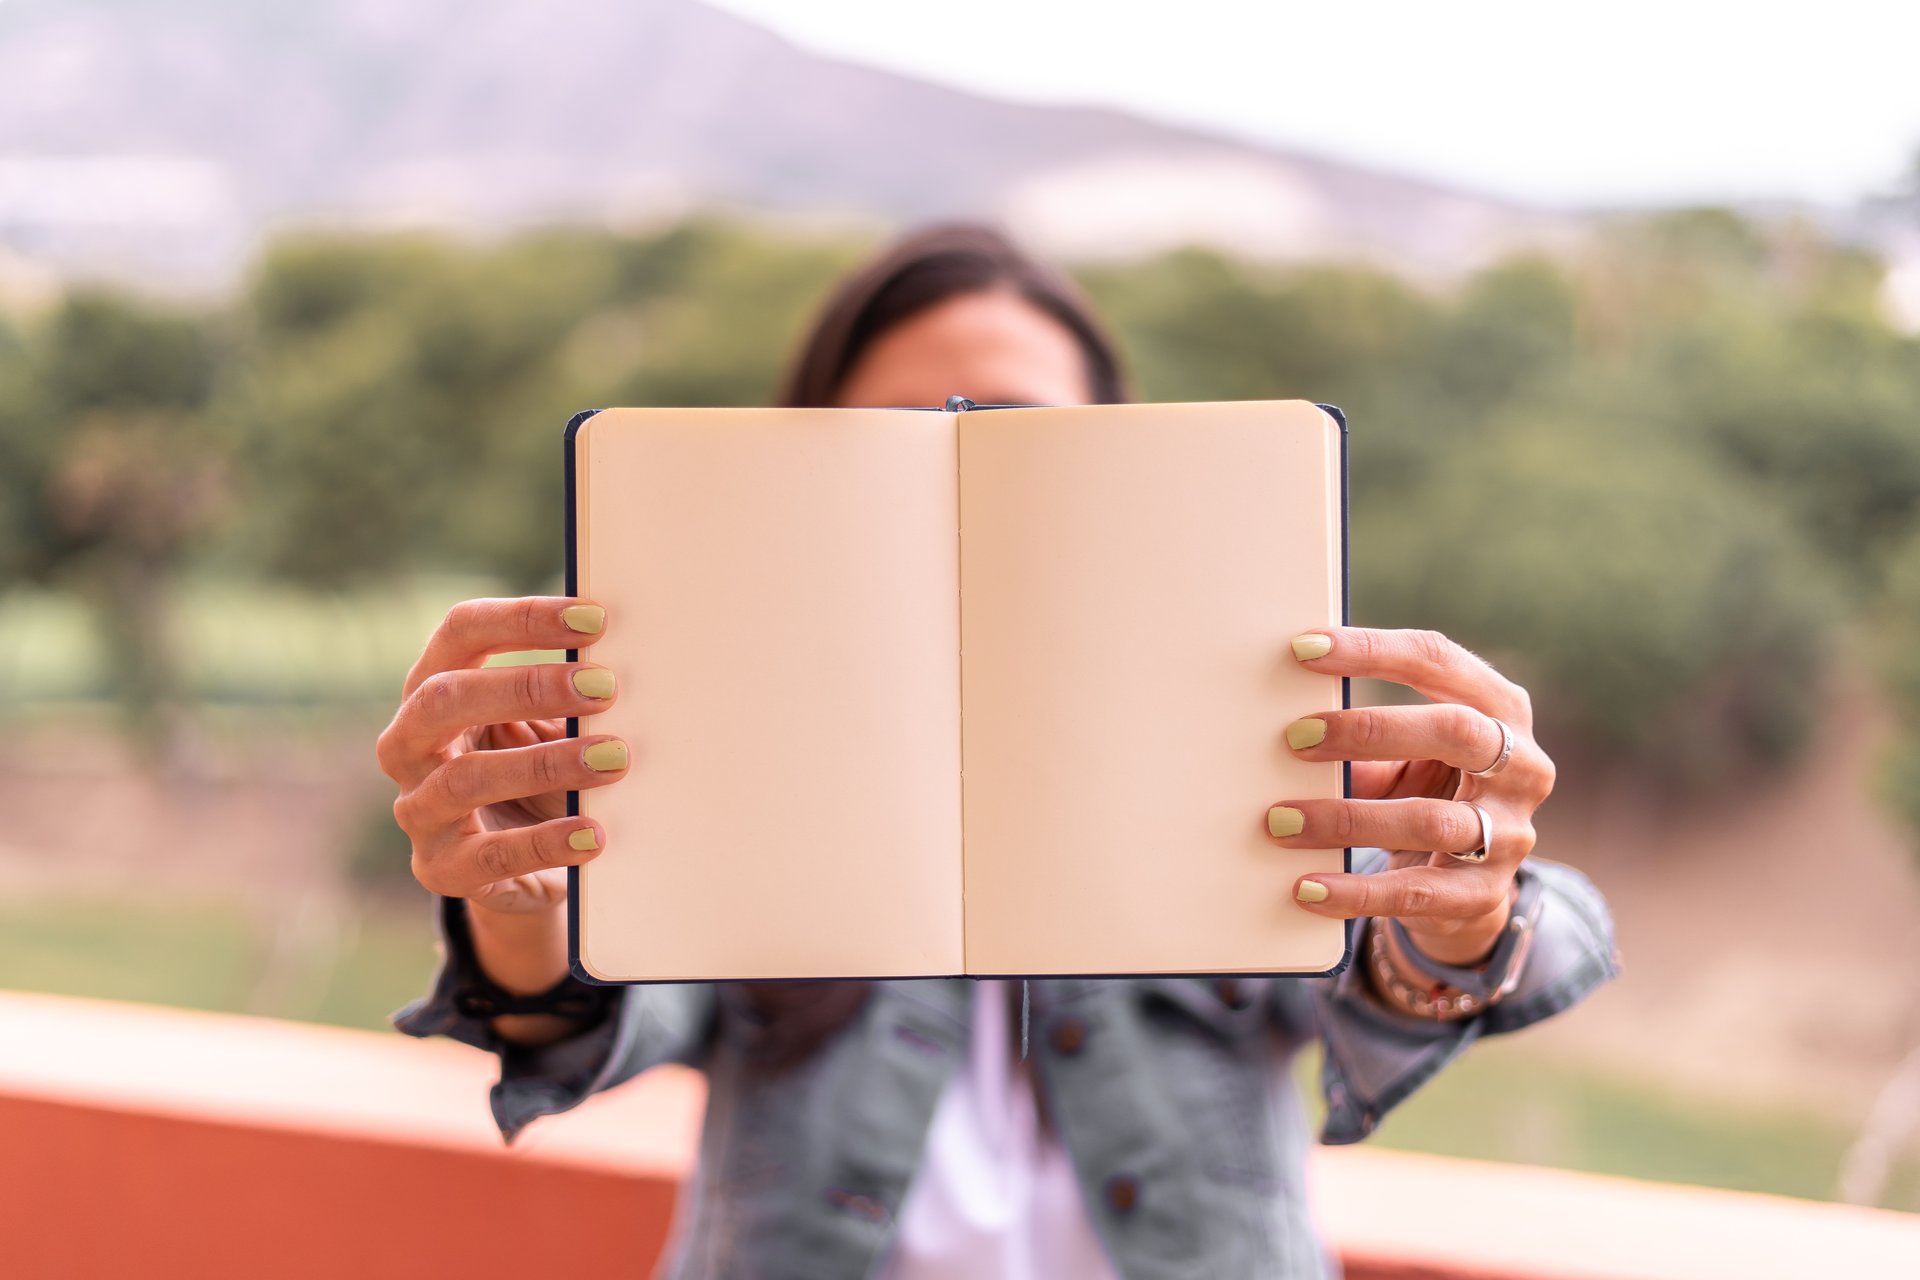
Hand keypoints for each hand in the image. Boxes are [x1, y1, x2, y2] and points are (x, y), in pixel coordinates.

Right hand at [375, 596, 629, 914]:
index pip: (461, 631)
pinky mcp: (441, 868)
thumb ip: (571, 695)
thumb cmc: (539, 773)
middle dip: (528, 687)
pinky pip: (489, 856)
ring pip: (466, 777)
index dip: (523, 618)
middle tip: (605, 688)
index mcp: (432, 686)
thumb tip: (638, 656)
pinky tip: (594, 833)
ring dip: (547, 764)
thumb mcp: (547, 726)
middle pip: (445, 697)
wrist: (525, 866)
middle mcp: (409, 743)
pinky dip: (546, 841)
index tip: (595, 620)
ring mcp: (418, 809)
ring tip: (614, 758)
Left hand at [1263, 627, 1554, 966]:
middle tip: (1294, 738)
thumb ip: (1363, 741)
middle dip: (1370, 730)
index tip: (1303, 648)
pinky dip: (1356, 891)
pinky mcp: (1484, 894)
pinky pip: (1416, 894)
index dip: (1372, 651)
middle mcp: (1521, 765)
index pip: (1438, 660)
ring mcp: (1511, 833)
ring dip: (1347, 819)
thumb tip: (1286, 728)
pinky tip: (1306, 887)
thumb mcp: (1406, 756)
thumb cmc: (1425, 793)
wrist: (1464, 888)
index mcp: (1500, 707)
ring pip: (1431, 820)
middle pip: (1456, 731)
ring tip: (1281, 821)